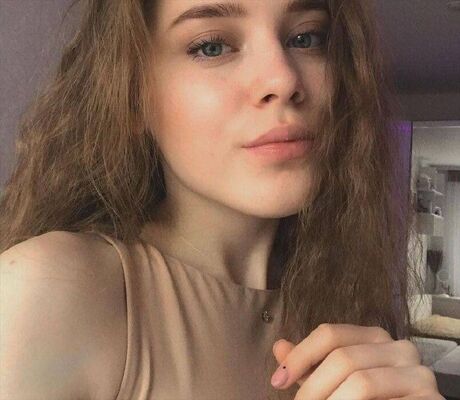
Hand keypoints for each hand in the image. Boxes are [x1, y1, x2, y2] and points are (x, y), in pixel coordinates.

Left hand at [271, 323, 444, 399]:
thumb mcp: (336, 380)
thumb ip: (311, 364)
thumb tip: (279, 347)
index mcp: (375, 337)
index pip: (330, 333)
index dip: (300, 355)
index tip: (278, 381)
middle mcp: (399, 348)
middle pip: (343, 358)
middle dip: (312, 387)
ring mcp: (419, 374)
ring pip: (362, 382)